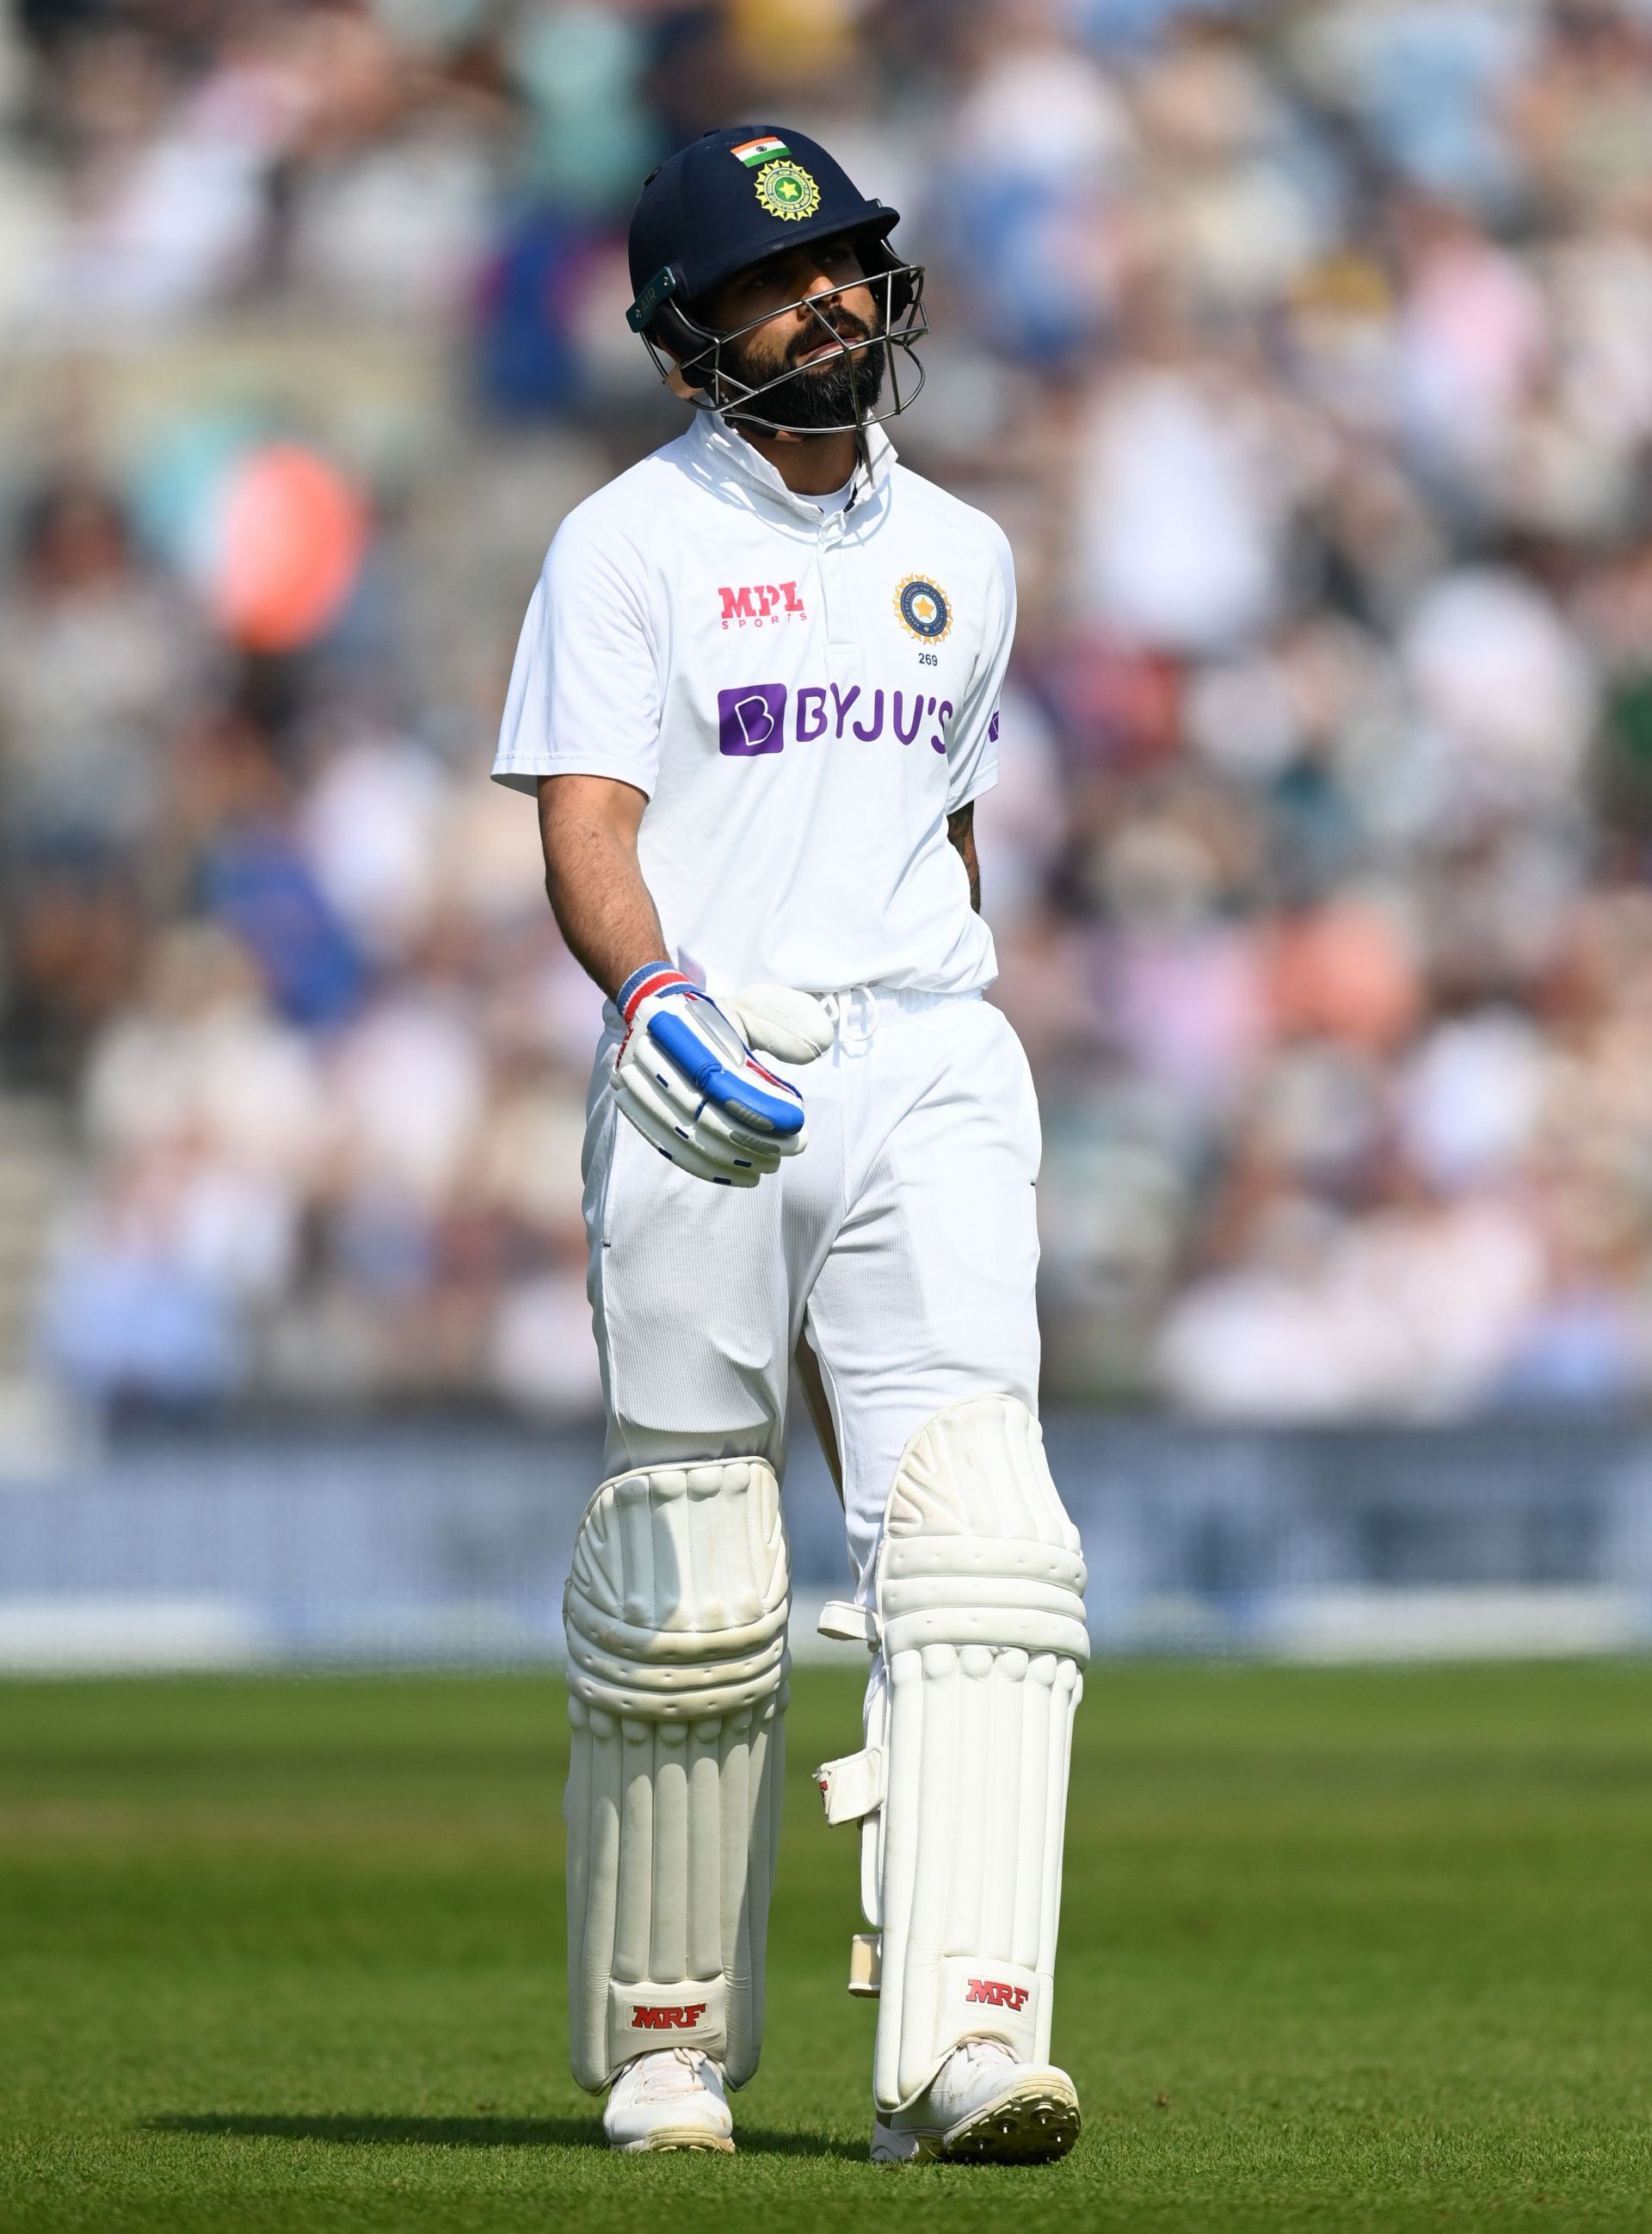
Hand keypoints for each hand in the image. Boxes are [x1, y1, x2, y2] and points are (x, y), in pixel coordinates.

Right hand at [612, 966, 829, 1186]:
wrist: (655, 1014)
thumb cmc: (712, 1018)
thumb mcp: (748, 1010)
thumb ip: (781, 1028)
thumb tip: (818, 1046)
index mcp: (681, 1028)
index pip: (723, 1082)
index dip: (761, 1110)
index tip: (797, 1124)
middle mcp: (652, 1057)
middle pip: (706, 1116)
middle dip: (755, 1140)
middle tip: (793, 1148)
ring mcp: (637, 1087)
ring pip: (689, 1139)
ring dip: (736, 1160)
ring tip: (772, 1164)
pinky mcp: (635, 1110)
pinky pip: (673, 1150)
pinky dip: (710, 1168)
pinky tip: (743, 1175)